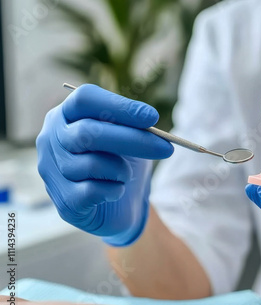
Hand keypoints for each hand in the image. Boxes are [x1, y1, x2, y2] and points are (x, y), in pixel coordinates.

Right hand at [37, 85, 172, 246]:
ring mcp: (52, 171)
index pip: (84, 99)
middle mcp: (51, 139)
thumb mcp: (130, 138)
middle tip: (166, 147)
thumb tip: (149, 122)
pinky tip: (116, 190)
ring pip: (92, 164)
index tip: (152, 117)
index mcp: (67, 115)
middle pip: (88, 132)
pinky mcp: (65, 202)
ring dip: (122, 170)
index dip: (119, 107)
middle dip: (132, 139)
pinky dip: (115, 190)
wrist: (122, 205)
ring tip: (126, 174)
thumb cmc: (122, 162)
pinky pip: (93, 191)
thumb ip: (133, 126)